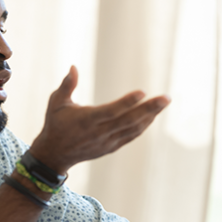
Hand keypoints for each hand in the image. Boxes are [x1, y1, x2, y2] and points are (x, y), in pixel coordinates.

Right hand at [30, 66, 169, 173]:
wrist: (55, 154)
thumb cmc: (55, 124)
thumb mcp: (55, 103)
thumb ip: (67, 85)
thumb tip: (74, 67)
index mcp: (86, 120)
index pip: (110, 111)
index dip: (127, 102)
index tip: (143, 92)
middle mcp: (99, 132)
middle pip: (128, 120)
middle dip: (149, 109)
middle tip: (166, 98)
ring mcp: (106, 142)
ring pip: (133, 129)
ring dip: (150, 116)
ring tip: (163, 103)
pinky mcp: (110, 147)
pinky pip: (130, 136)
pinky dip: (142, 126)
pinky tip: (152, 116)